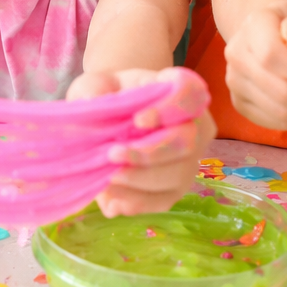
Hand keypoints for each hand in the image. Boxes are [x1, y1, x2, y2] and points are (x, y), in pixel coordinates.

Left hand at [69, 67, 214, 216]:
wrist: (109, 118)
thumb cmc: (108, 95)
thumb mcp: (95, 84)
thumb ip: (94, 91)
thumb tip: (91, 108)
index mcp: (177, 89)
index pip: (190, 94)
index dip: (171, 108)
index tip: (139, 119)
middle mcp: (194, 124)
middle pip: (188, 141)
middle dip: (149, 153)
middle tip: (112, 155)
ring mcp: (189, 159)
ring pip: (178, 175)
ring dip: (141, 180)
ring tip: (107, 179)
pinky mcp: (176, 187)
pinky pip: (164, 200)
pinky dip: (138, 202)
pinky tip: (113, 198)